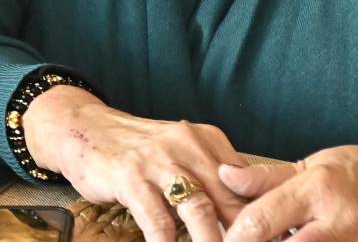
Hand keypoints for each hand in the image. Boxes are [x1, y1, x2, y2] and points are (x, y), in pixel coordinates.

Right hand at [21, 84, 246, 241]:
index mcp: (208, 141)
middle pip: (230, 201)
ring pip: (199, 210)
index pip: (248, 187)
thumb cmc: (139, 151)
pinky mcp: (129, 176)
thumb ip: (212, 179)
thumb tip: (251, 218)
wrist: (83, 127)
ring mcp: (157, 160)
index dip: (262, 221)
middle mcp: (187, 146)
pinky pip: (157, 220)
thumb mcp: (181, 153)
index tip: (273, 241)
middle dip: (243, 237)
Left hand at [221, 146, 357, 241]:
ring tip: (278, 236)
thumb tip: (225, 176)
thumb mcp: (317, 165)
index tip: (221, 239)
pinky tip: (304, 240)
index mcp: (319, 190)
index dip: (233, 236)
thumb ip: (268, 178)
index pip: (261, 221)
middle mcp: (338, 224)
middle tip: (239, 241)